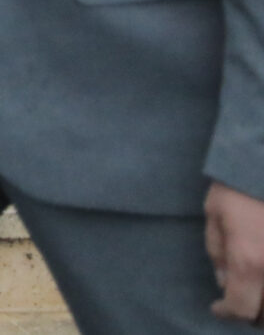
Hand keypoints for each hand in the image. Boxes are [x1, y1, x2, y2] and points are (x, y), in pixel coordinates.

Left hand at [210, 181, 263, 322]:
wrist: (263, 161)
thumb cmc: (238, 185)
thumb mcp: (215, 215)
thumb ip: (218, 252)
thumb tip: (224, 280)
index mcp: (248, 261)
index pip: (241, 307)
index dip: (228, 311)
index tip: (218, 306)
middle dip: (251, 310)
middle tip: (239, 297)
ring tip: (254, 285)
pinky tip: (262, 268)